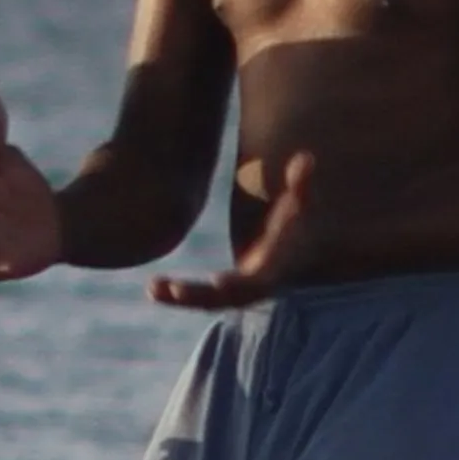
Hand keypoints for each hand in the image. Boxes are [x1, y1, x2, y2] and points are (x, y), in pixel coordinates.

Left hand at [149, 152, 324, 310]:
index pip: (256, 283)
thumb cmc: (295, 221)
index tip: (217, 281)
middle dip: (200, 295)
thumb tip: (306, 158)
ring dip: (180, 298)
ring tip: (153, 288)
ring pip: (207, 301)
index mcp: (272, 270)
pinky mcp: (223, 291)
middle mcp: (254, 288)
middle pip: (226, 299)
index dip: (239, 283)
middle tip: (174, 289)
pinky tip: (152, 288)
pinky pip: (198, 297)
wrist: (293, 247)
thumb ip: (301, 183)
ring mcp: (237, 292)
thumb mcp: (299, 202)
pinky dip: (175, 296)